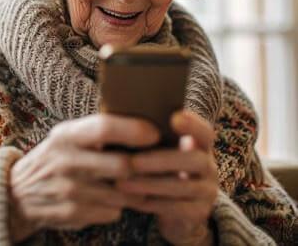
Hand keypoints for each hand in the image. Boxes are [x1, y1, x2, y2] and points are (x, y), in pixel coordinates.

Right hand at [8, 114, 159, 241]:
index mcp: (66, 135)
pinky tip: (110, 197)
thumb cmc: (54, 157)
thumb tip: (141, 124)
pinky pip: (113, 211)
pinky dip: (118, 205)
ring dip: (135, 188)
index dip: (134, 129)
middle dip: (144, 165)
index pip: (103, 128)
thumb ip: (95, 131)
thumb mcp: (66, 136)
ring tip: (135, 180)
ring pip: (122, 192)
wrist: (18, 194)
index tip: (155, 133)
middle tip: (156, 162)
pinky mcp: (72, 214)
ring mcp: (69, 190)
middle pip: (122, 165)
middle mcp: (66, 161)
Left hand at [116, 111, 217, 245]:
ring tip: (122, 183)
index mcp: (199, 144)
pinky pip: (178, 209)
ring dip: (150, 184)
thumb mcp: (162, 149)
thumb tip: (122, 119)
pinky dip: (153, 203)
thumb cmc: (159, 167)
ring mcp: (207, 191)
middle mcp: (209, 166)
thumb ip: (152, 136)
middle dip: (161, 160)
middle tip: (133, 162)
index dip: (193, 124)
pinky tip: (132, 200)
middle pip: (194, 160)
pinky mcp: (199, 213)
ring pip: (183, 186)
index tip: (174, 118)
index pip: (205, 131)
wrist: (175, 209)